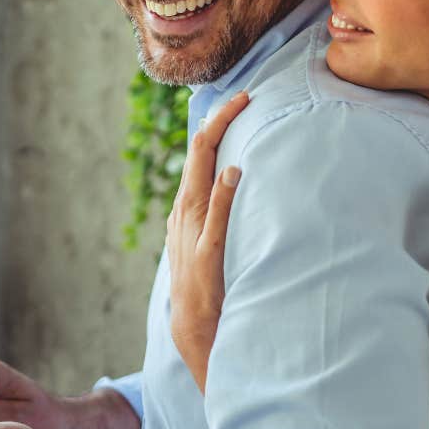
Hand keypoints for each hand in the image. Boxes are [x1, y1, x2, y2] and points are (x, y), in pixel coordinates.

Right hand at [164, 91, 248, 390]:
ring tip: (235, 111)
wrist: (195, 335)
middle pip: (198, 156)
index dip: (215, 126)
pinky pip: (215, 222)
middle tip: (243, 93)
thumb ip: (215, 216)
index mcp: (186, 211)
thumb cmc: (208, 291)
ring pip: (200, 178)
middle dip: (219, 121)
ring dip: (217, 143)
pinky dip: (222, 196)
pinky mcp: (206, 260)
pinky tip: (234, 172)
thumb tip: (229, 184)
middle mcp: (184, 217)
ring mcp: (193, 237)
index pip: (198, 157)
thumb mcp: (209, 244)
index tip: (238, 102)